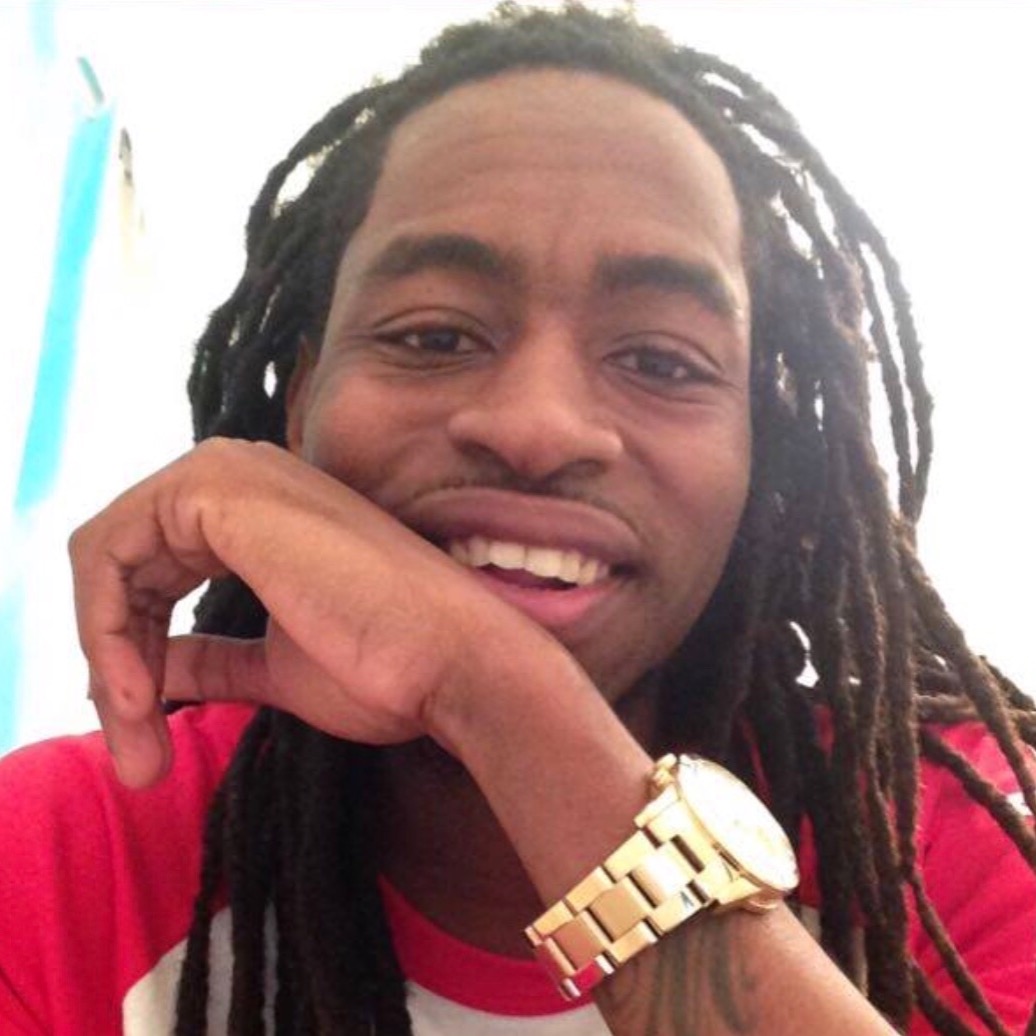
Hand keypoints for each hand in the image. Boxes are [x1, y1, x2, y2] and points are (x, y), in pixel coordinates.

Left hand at [69, 438, 534, 786]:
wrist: (451, 659)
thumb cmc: (385, 665)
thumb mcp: (275, 666)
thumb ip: (213, 658)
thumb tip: (157, 670)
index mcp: (261, 507)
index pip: (156, 565)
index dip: (133, 648)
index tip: (143, 725)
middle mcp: (241, 472)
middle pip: (123, 560)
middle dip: (110, 657)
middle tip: (131, 745)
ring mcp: (229, 473)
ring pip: (106, 556)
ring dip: (104, 653)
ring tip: (133, 731)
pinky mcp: (218, 490)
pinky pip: (107, 553)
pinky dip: (102, 630)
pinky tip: (135, 694)